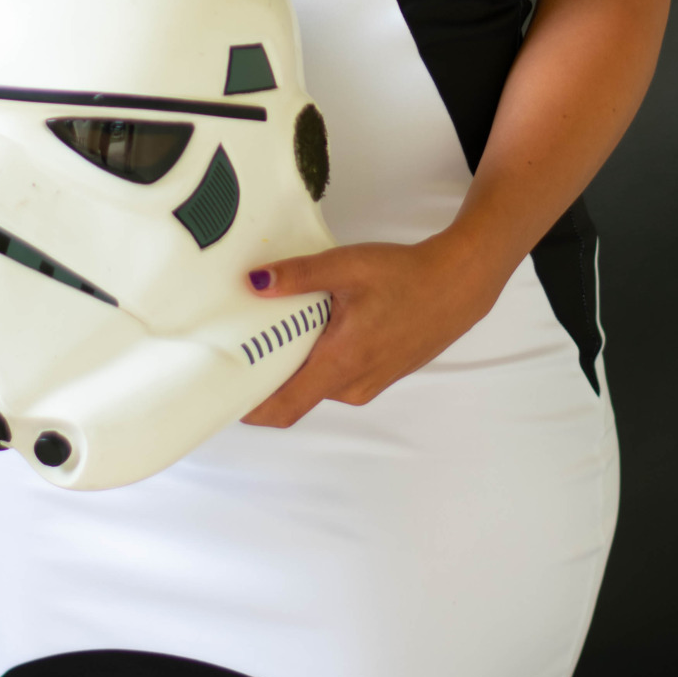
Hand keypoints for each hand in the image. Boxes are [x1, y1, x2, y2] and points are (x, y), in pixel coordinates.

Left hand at [239, 230, 505, 427]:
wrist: (458, 284)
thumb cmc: (407, 276)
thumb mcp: (347, 266)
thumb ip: (299, 276)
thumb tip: (254, 283)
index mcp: (340, 364)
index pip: (282, 409)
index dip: (247, 408)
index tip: (219, 392)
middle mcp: (352, 385)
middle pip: (294, 395)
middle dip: (265, 376)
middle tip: (238, 344)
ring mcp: (368, 383)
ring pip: (316, 383)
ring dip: (295, 363)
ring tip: (275, 326)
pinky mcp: (378, 374)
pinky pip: (337, 376)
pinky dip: (320, 358)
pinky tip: (317, 325)